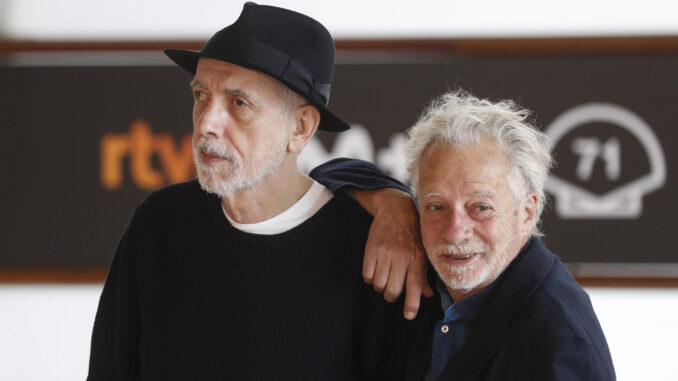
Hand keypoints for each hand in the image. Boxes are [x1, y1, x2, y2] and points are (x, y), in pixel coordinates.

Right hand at [354, 188, 433, 319]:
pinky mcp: (371, 249)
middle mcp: (401, 257)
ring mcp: (385, 253)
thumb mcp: (422, 252)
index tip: (408, 315)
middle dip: (391, 296)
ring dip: (380, 286)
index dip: (411, 304)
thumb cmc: (411, 233)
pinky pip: (367, 275)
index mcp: (417, 259)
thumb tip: (427, 295)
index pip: (414, 286)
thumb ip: (423, 275)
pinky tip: (375, 269)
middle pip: (392, 290)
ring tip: (384, 276)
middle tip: (391, 291)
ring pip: (378, 284)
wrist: (395, 209)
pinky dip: (370, 277)